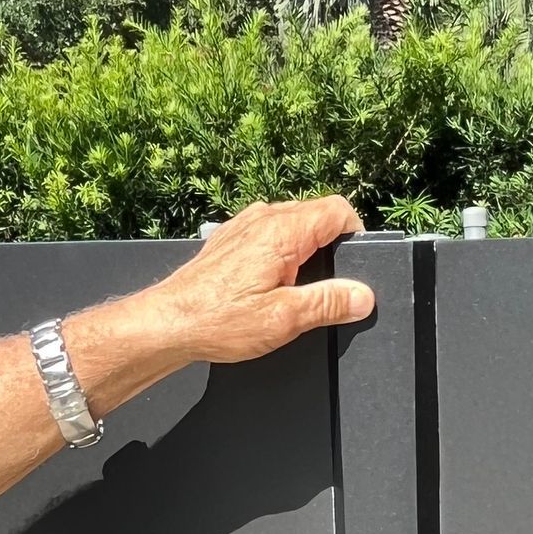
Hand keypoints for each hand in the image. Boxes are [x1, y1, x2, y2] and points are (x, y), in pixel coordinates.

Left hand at [138, 197, 373, 367]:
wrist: (170, 323)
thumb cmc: (218, 320)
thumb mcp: (284, 319)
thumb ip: (328, 303)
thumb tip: (362, 296)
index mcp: (283, 232)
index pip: (338, 210)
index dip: (354, 236)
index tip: (354, 266)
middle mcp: (264, 218)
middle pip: (317, 214)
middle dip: (331, 246)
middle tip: (326, 287)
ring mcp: (245, 224)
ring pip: (293, 223)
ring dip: (305, 250)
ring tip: (295, 289)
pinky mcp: (232, 238)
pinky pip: (270, 232)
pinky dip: (281, 252)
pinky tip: (271, 284)